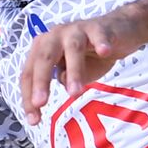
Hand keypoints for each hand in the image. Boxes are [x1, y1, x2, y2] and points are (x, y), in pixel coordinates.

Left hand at [21, 12, 141, 123]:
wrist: (118, 31)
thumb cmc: (90, 54)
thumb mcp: (73, 72)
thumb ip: (63, 78)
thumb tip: (62, 82)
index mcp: (43, 48)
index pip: (30, 73)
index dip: (29, 96)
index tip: (34, 120)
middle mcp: (55, 36)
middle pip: (44, 58)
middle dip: (41, 81)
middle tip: (40, 104)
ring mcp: (77, 30)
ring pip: (72, 49)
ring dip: (73, 70)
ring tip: (75, 92)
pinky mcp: (99, 28)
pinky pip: (99, 35)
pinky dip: (101, 42)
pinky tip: (104, 51)